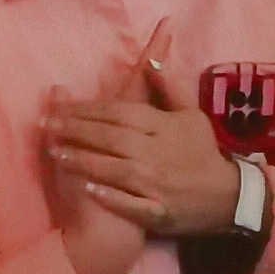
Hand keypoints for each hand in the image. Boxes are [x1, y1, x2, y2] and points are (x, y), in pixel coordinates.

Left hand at [49, 22, 239, 235]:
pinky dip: (109, 195)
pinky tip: (86, 187)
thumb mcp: (192, 115)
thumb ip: (170, 88)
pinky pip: (130, 202)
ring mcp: (157, 184)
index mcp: (164, 127)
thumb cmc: (204, 153)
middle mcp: (157, 153)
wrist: (228, 198)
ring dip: (83, 160)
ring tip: (54, 153)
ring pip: (114, 168)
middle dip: (76, 130)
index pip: (120, 112)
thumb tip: (151, 62)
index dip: (88, 109)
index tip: (60, 106)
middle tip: (46, 125)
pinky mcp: (157, 211)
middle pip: (111, 137)